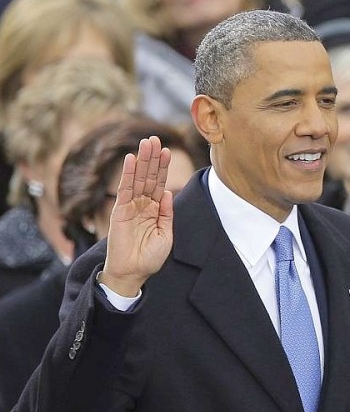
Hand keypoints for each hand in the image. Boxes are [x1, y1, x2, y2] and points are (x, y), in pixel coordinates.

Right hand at [100, 136, 172, 296]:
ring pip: (137, 179)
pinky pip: (124, 190)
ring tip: (146, 142)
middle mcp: (142, 205)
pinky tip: (130, 160)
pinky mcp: (119, 211)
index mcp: (155, 210)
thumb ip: (166, 213)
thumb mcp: (165, 235)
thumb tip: (167, 192)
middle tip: (155, 138)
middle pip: (148, 176)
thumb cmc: (149, 258)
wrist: (133, 273)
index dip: (163, 168)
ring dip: (142, 161)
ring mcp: (130, 207)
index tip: (167, 150)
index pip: (159, 184)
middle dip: (152, 158)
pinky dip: (127, 174)